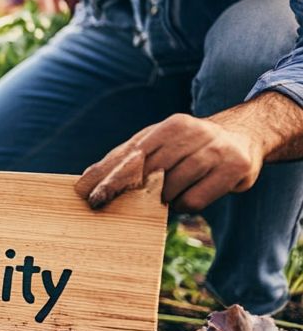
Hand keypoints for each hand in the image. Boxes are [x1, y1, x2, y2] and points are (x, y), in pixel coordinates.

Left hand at [76, 113, 264, 212]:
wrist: (244, 136)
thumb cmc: (189, 144)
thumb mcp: (160, 141)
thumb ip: (129, 156)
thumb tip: (89, 176)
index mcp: (171, 126)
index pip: (132, 153)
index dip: (107, 174)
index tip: (86, 193)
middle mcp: (194, 134)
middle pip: (148, 171)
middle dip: (121, 189)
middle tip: (100, 202)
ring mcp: (215, 151)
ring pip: (171, 188)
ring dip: (161, 198)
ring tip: (165, 193)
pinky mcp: (234, 169)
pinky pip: (193, 200)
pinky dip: (184, 204)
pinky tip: (186, 196)